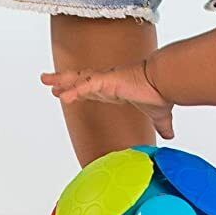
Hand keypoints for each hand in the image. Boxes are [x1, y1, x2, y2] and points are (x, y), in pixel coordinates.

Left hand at [41, 61, 175, 139]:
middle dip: (63, 80)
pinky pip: (86, 85)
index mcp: (116, 88)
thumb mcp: (159, 115)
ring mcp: (106, 79)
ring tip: (45, 80)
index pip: (92, 88)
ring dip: (61, 80)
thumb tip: (170, 135)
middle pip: (79, 79)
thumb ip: (162, 125)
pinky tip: (63, 96)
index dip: (79, 89)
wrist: (166, 82)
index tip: (67, 91)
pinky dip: (74, 90)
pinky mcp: (107, 80)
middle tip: (48, 82)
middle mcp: (108, 81)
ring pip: (78, 78)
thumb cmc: (161, 93)